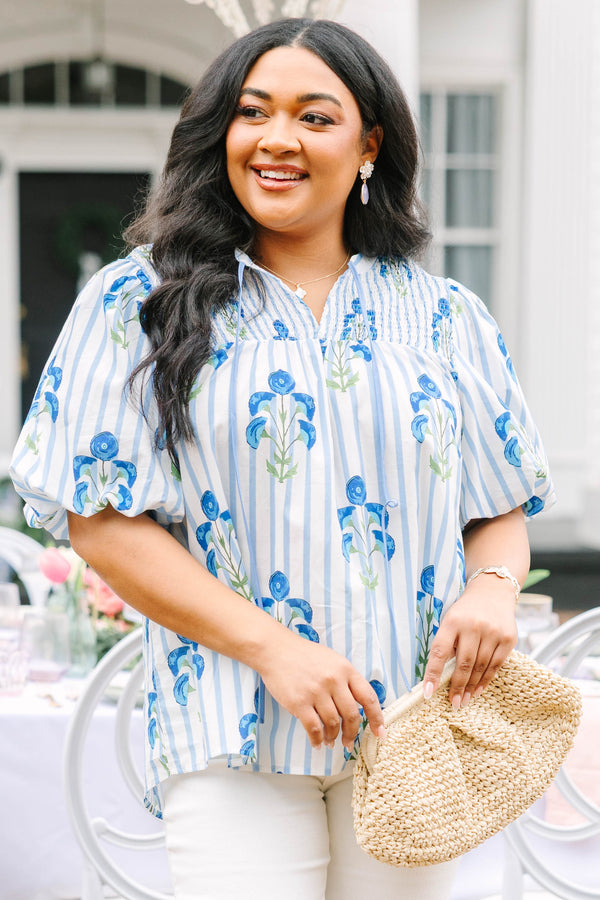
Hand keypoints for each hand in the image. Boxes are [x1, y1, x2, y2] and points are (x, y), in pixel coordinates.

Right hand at [257, 633, 384, 750]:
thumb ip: (346, 680)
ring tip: (330, 741)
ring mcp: (316, 692)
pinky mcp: (299, 702)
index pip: (368, 697)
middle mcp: (334, 680)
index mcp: (345, 669)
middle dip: (352, 733)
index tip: (379, 733)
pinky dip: (317, 739)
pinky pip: (314, 728)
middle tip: (348, 742)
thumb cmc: (304, 655)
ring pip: (333, 723)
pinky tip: (317, 743)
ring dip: (333, 737)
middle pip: (351, 715)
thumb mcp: (332, 660)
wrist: (275, 649)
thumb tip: (358, 706)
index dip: (376, 718)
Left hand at [423, 575, 517, 707]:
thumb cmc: (465, 611)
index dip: (433, 673)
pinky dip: (486, 680)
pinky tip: (479, 690)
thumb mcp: (450, 620)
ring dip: (472, 687)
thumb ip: (447, 644)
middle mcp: (473, 626)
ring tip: (465, 700)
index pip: (440, 651)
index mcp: (452, 621)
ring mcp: (492, 632)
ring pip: (480, 666)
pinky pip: (496, 665)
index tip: (428, 692)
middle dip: (457, 686)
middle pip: (464, 663)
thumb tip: (441, 676)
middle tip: (453, 703)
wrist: (492, 591)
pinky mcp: (508, 638)